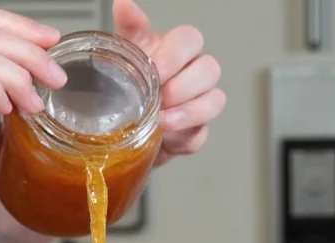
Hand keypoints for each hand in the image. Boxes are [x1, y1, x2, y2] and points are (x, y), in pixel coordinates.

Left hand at [113, 0, 224, 166]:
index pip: (191, 39)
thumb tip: (123, 3)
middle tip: (159, 97)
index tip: (155, 68)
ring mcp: (198, 104)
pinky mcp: (194, 133)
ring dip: (189, 112)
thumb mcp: (125, 53)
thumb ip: (129, 27)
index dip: (177, 54)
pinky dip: (183, 138)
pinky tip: (166, 138)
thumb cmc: (128, 84)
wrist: (120, 127)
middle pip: (210, 70)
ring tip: (163, 121)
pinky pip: (200, 135)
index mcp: (176, 51)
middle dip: (183, 85)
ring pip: (214, 102)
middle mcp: (192, 74)